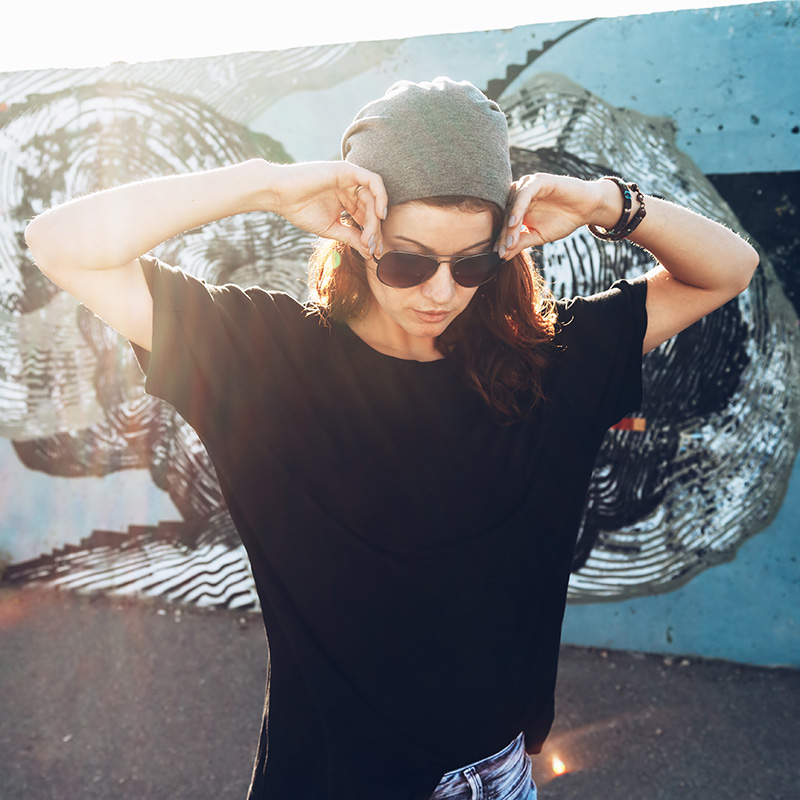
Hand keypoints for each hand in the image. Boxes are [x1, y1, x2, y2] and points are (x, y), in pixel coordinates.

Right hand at [267, 161, 387, 258]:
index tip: (373, 253)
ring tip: (369, 237)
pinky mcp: (347, 170)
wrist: (280, 196)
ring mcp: (350, 179)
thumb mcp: (331, 229)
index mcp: (347, 202)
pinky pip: (373, 181)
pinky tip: (379, 214)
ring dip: (375, 220)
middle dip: (375, 230)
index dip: (373, 236)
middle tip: (373, 248)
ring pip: (374, 198)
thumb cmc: (300, 211)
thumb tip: (369, 252)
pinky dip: (380, 197)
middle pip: (373, 209)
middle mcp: (351, 189)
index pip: (367, 218)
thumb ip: (351, 237)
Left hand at [497, 173, 612, 259]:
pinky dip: (518, 208)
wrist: (586, 208)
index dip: (501, 240)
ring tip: (509, 241)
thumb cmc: (563, 220)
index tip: (499, 255)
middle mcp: (519, 195)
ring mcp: (527, 186)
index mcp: (517, 207)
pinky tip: (515, 223)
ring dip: (509, 224)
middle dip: (504, 235)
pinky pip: (523, 195)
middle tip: (501, 251)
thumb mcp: (538, 236)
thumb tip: (503, 256)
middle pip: (505, 215)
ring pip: (512, 206)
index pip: (505, 223)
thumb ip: (521, 242)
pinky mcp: (538, 181)